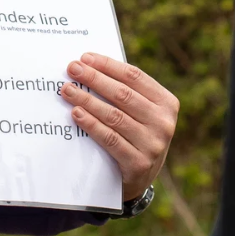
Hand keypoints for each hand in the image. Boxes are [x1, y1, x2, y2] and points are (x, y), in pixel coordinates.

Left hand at [60, 53, 178, 198]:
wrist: (139, 178)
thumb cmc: (134, 134)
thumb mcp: (139, 112)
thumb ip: (124, 91)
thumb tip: (89, 64)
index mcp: (166, 103)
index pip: (134, 76)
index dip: (108, 65)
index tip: (85, 57)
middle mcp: (163, 122)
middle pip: (123, 94)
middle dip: (94, 79)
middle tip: (72, 69)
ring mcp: (153, 144)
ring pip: (114, 116)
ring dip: (87, 100)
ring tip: (68, 90)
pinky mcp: (139, 163)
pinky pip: (110, 139)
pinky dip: (91, 125)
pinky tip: (76, 114)